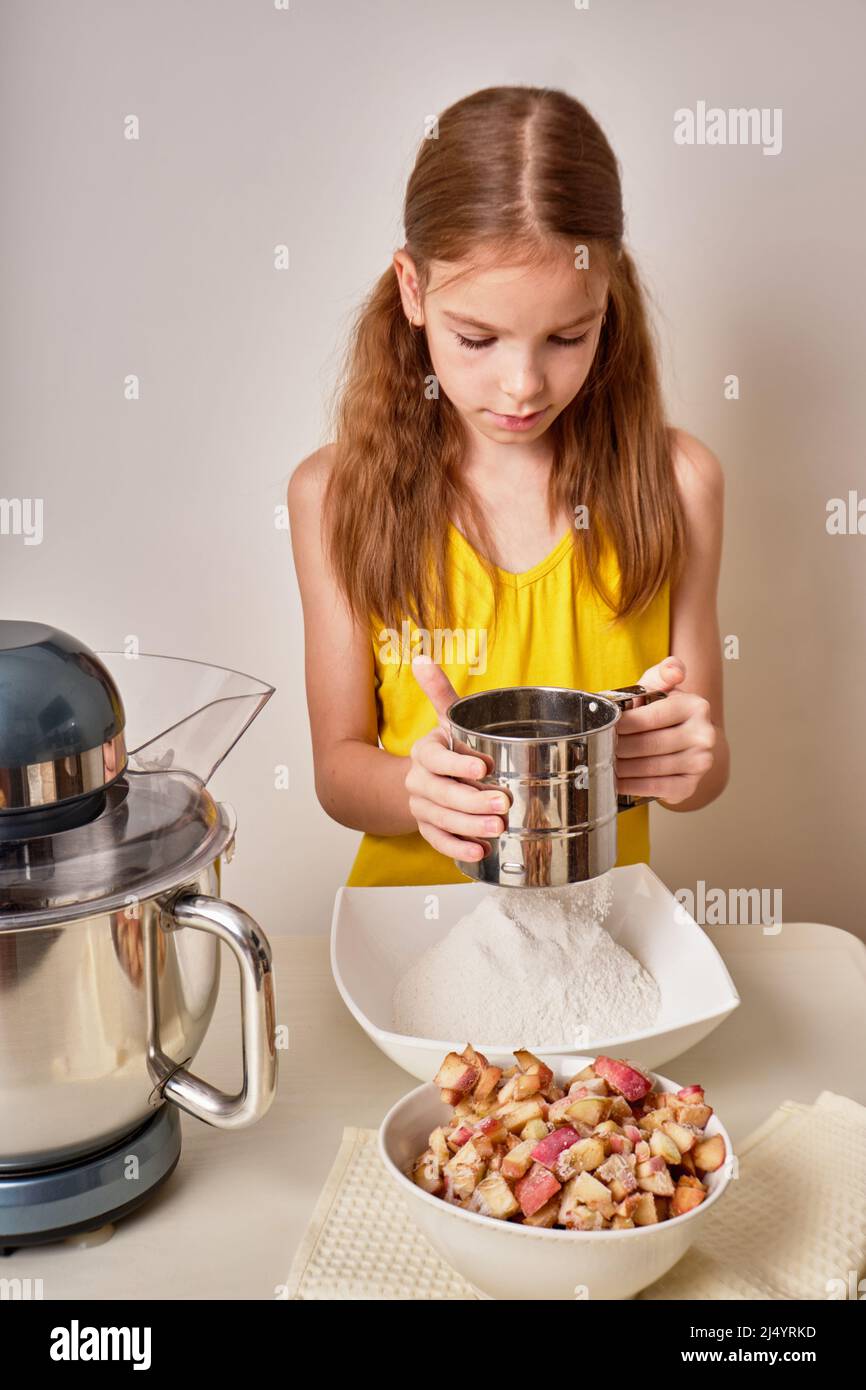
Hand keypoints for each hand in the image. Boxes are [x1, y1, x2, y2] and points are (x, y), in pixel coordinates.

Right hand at [406, 656, 511, 861]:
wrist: (426, 778)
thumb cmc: (448, 745)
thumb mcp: (447, 717)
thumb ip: (440, 691)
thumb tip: (421, 657)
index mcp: (425, 752)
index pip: (436, 759)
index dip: (457, 764)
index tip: (483, 767)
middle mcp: (419, 781)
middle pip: (441, 794)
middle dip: (472, 801)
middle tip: (502, 804)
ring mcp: (422, 808)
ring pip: (441, 820)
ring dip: (469, 827)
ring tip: (497, 829)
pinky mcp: (429, 829)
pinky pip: (439, 842)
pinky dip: (458, 849)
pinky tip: (480, 852)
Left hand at [614, 656, 716, 807]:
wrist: (684, 741)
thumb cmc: (663, 712)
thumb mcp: (658, 687)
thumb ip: (661, 673)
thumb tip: (674, 670)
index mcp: (697, 706)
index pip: (652, 716)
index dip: (623, 723)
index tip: (605, 726)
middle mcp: (704, 734)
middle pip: (649, 744)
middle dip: (619, 747)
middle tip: (599, 747)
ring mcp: (701, 762)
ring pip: (651, 767)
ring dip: (623, 768)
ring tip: (604, 763)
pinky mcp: (691, 785)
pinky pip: (658, 787)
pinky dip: (633, 786)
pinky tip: (618, 782)